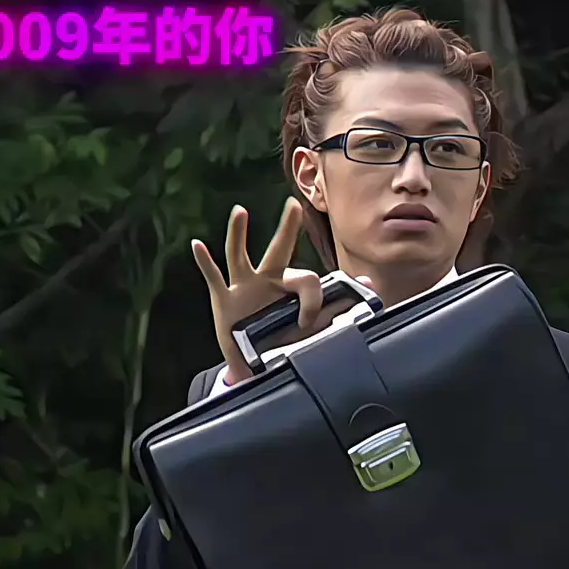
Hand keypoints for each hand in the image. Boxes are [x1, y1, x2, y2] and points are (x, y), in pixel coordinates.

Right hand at [192, 198, 323, 384]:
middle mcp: (267, 281)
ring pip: (240, 256)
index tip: (307, 323)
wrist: (254, 363)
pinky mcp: (224, 299)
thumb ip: (339, 304)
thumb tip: (370, 283)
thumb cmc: (281, 340)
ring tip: (240, 212)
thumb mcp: (312, 328)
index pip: (307, 281)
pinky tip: (198, 245)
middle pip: (279, 250)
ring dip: (238, 234)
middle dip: (287, 228)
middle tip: (294, 205)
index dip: (312, 301)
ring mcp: (243, 288)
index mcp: (290, 288)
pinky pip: (213, 277)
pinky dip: (205, 262)